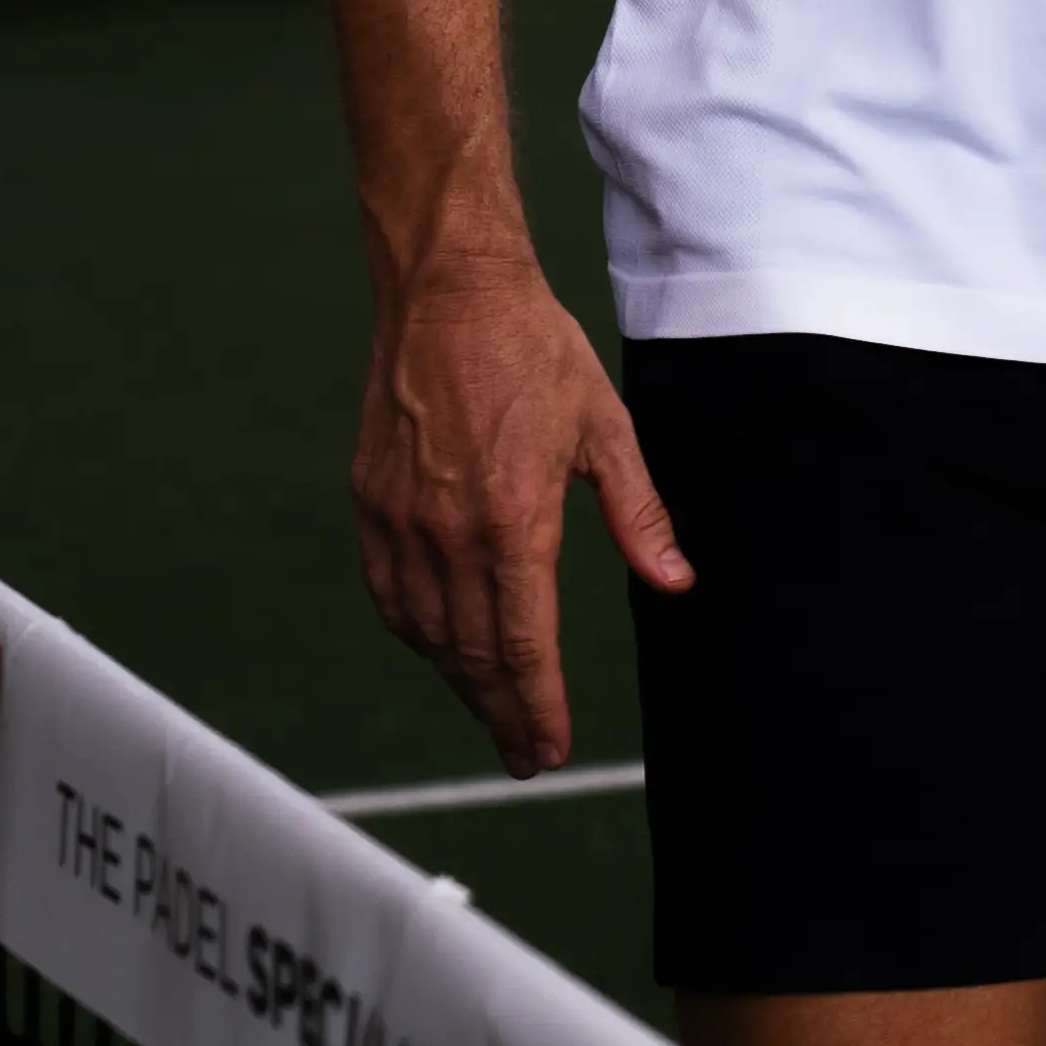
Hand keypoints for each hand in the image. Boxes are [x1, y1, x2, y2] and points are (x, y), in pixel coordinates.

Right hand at [350, 254, 691, 775]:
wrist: (448, 291)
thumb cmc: (534, 351)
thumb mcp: (605, 426)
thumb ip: (638, 513)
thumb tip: (675, 582)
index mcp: (512, 518)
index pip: (522, 644)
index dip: (536, 705)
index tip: (549, 749)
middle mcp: (448, 532)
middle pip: (471, 653)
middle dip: (500, 711)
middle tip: (524, 754)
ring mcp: (401, 520)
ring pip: (426, 632)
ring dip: (458, 679)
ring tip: (490, 706)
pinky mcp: (371, 502)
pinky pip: (389, 593)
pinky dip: (414, 632)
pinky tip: (437, 645)